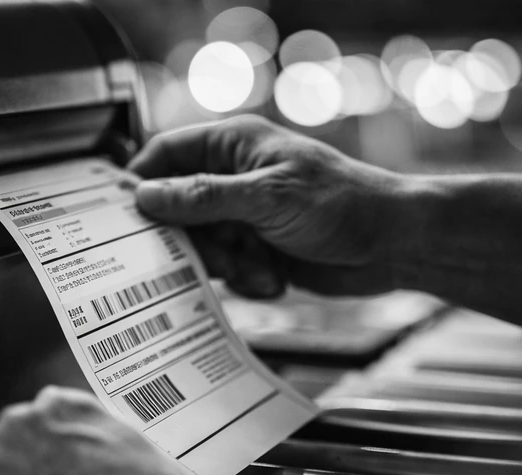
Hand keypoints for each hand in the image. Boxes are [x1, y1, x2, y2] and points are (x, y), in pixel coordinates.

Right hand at [129, 115, 412, 298]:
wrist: (395, 246)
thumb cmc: (343, 204)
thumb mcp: (266, 197)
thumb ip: (202, 198)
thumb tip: (146, 196)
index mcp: (234, 146)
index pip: (166, 155)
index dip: (143, 183)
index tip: (126, 218)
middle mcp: (234, 180)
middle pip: (178, 211)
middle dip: (196, 241)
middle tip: (220, 255)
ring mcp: (246, 217)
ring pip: (202, 249)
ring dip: (229, 266)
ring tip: (262, 267)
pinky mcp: (259, 252)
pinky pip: (229, 273)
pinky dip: (250, 281)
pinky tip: (277, 278)